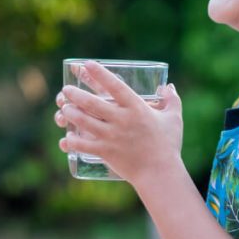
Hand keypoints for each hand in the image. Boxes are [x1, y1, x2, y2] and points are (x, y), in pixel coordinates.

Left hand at [54, 61, 182, 184]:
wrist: (160, 173)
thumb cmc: (168, 145)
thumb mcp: (174, 118)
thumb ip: (172, 100)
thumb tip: (169, 86)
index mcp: (137, 108)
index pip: (115, 85)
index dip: (100, 73)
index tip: (87, 64)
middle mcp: (122, 120)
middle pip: (92, 103)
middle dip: (76, 94)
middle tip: (66, 89)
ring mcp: (111, 136)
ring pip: (84, 121)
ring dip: (71, 113)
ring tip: (64, 108)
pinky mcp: (105, 152)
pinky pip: (83, 145)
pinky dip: (72, 141)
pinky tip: (67, 137)